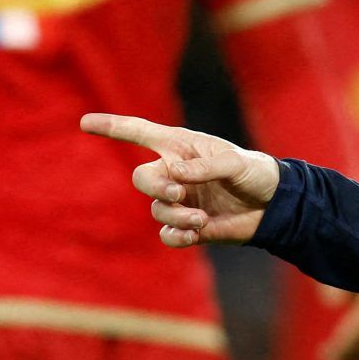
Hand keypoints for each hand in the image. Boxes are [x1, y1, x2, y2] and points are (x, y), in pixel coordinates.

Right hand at [81, 113, 281, 247]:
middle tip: (180, 195)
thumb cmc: (256, 173)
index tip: (85, 122)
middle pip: (142, 179)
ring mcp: (180, 200)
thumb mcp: (235, 163)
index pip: (140, 133)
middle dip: (156, 188)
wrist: (274, 206)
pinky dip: (177, 237)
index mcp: (182, 147)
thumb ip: (205, 167)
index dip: (113, 127)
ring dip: (176, 216)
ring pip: (157, 210)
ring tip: (201, 219)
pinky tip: (195, 235)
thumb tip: (174, 173)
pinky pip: (167, 235)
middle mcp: (175, 172)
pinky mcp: (187, 226)